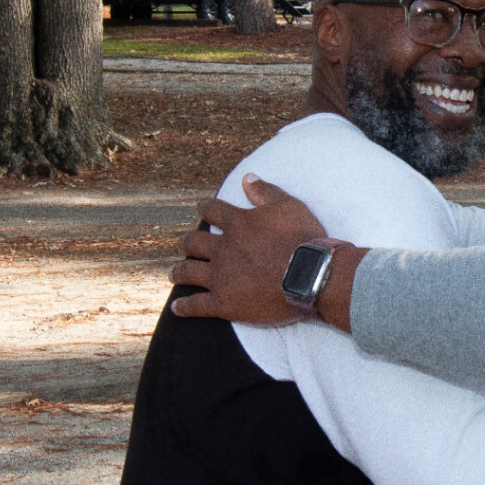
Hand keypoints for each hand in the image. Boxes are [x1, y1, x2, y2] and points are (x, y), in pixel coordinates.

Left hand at [170, 175, 326, 324]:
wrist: (310, 276)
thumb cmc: (302, 239)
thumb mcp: (288, 206)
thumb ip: (265, 191)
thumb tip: (246, 177)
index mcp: (237, 224)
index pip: (212, 210)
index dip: (205, 207)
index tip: (201, 207)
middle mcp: (223, 249)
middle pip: (193, 242)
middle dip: (187, 242)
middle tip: (185, 244)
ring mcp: (220, 277)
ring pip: (188, 272)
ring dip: (179, 272)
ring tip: (174, 273)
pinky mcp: (224, 302)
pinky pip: (196, 305)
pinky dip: (184, 307)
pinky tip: (176, 307)